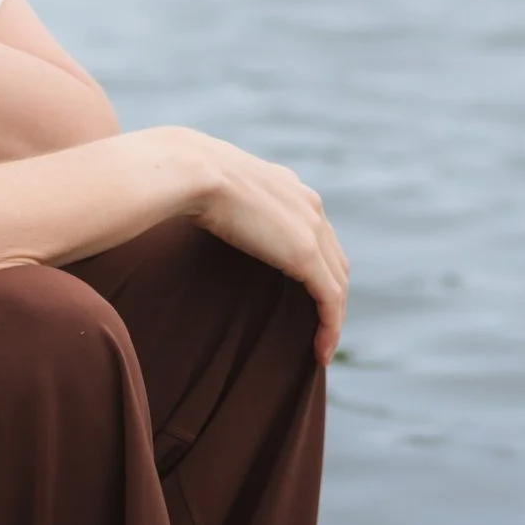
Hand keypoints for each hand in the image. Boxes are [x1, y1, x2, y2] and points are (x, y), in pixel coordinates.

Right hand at [172, 129, 349, 364]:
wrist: (192, 171)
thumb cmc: (186, 178)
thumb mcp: (213, 188)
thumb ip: (223, 203)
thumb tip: (198, 213)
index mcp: (289, 187)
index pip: (317, 234)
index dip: (316, 269)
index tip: (303, 298)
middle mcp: (309, 205)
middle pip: (335, 261)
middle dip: (331, 298)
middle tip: (317, 331)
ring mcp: (311, 228)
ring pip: (338, 284)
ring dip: (333, 319)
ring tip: (320, 349)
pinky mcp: (305, 253)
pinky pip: (329, 300)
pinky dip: (330, 328)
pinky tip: (319, 353)